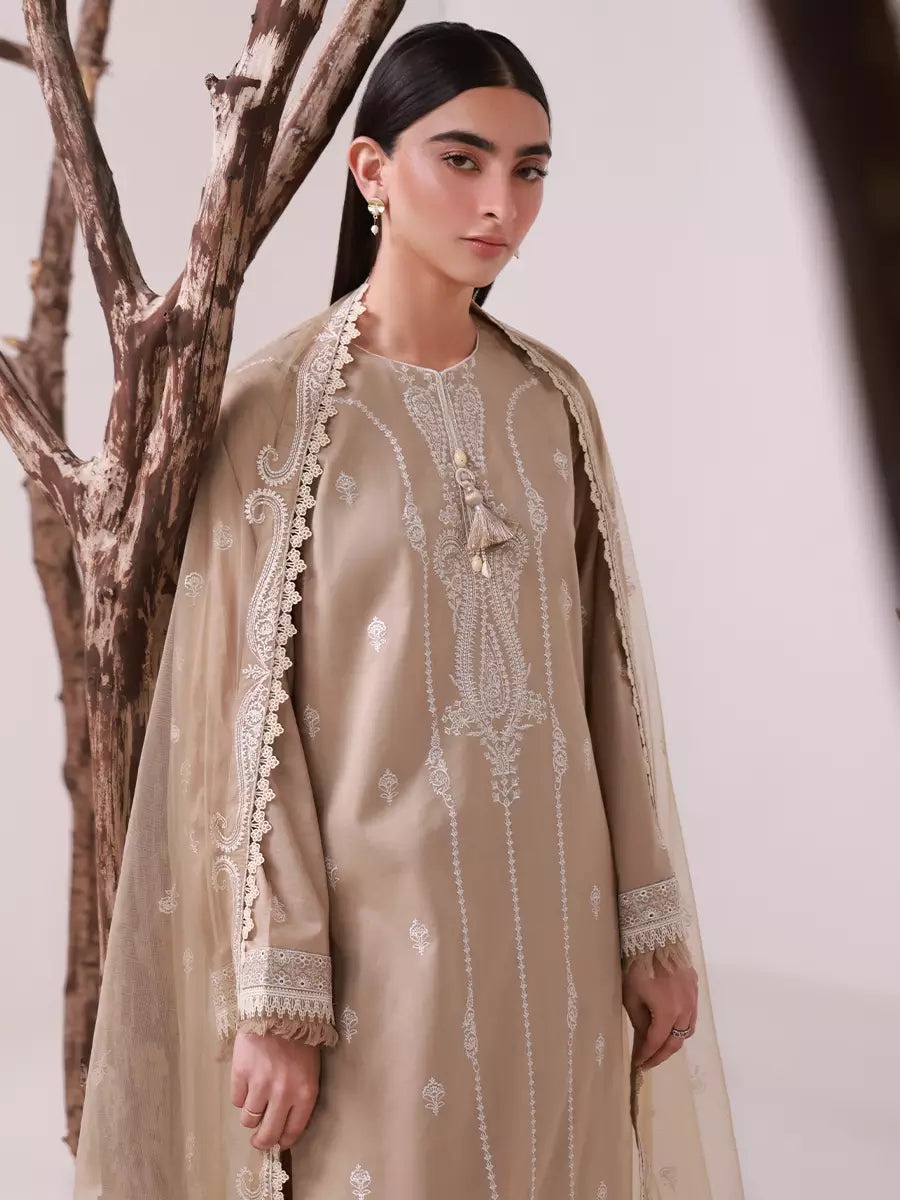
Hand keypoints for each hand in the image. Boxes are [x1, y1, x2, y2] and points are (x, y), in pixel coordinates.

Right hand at [230, 1028, 320, 1149]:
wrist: (280, 1006)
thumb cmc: (300, 1037)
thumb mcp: (310, 1068)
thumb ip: (300, 1095)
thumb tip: (286, 1121)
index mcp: (305, 1093)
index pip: (293, 1131)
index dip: (283, 1141)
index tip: (279, 1142)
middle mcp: (283, 1094)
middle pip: (267, 1134)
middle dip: (262, 1141)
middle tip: (259, 1139)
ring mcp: (260, 1084)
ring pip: (248, 1120)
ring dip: (250, 1116)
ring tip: (254, 1104)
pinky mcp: (241, 1073)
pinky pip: (236, 1100)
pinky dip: (240, 1095)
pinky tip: (247, 1082)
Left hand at [622, 953, 697, 1070]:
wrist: (654, 935)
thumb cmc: (637, 965)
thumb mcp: (631, 996)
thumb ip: (640, 1022)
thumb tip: (645, 1039)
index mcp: (668, 1012)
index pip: (657, 1042)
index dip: (647, 1055)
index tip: (638, 1064)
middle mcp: (685, 1009)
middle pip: (676, 1041)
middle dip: (661, 1055)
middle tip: (649, 1062)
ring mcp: (692, 997)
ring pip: (687, 1029)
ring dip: (674, 1040)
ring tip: (660, 1045)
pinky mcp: (694, 986)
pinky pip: (691, 1013)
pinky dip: (681, 1023)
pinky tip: (671, 1022)